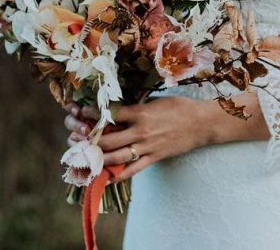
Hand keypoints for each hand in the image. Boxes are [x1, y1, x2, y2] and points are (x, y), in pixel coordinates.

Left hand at [63, 96, 212, 181]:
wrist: (201, 123)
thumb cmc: (179, 107)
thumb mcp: (155, 101)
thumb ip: (136, 107)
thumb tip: (117, 110)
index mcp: (141, 112)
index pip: (111, 114)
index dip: (93, 114)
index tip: (81, 114)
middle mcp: (141, 131)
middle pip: (109, 138)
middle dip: (91, 141)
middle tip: (78, 142)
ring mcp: (148, 146)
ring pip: (117, 156)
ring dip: (100, 159)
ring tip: (86, 160)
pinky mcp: (154, 157)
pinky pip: (134, 169)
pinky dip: (119, 175)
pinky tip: (106, 177)